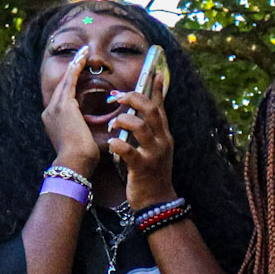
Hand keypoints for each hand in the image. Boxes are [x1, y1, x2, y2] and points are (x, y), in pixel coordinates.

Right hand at [41, 53, 99, 174]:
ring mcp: (55, 108)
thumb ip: (83, 130)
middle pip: (62, 85)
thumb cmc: (82, 159)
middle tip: (81, 55)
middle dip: (72, 69)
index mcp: (54, 121)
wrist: (74, 163)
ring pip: (65, 81)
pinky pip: (70, 81)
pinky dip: (76, 69)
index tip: (78, 72)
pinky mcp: (63, 105)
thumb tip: (95, 129)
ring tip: (83, 53)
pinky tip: (82, 59)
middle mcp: (50, 112)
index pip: (63, 97)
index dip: (71, 82)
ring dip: (75, 65)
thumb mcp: (81, 141)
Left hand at [110, 85, 174, 207]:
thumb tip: (138, 116)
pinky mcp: (142, 167)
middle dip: (133, 99)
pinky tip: (111, 144)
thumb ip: (148, 132)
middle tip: (116, 97)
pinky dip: (118, 144)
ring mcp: (153, 154)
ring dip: (123, 120)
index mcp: (163, 135)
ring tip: (112, 124)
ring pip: (141, 127)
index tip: (154, 72)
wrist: (157, 201)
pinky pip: (129, 151)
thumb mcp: (154, 149)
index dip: (157, 89)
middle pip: (151, 110)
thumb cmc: (150, 173)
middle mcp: (161, 141)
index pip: (161, 106)